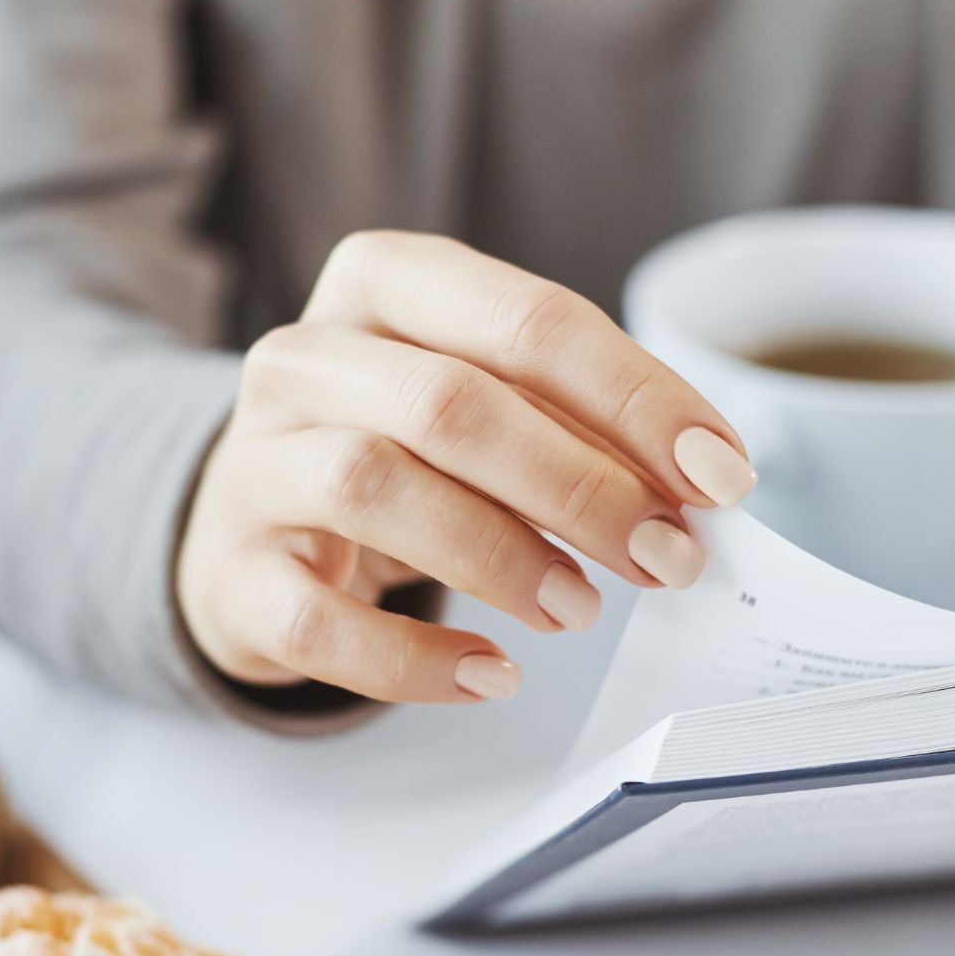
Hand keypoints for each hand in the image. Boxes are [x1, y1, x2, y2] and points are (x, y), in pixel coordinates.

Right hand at [175, 231, 756, 702]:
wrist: (254, 522)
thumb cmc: (405, 451)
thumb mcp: (487, 404)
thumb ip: (578, 425)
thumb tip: (697, 490)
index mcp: (384, 282)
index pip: (528, 320)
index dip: (636, 398)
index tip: (723, 476)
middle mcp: (305, 358)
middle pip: (453, 404)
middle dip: (583, 486)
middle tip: (670, 558)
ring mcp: (254, 465)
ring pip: (376, 488)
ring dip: (502, 557)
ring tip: (582, 611)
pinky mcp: (231, 572)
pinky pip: (318, 619)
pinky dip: (413, 657)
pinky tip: (491, 673)